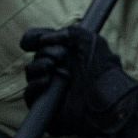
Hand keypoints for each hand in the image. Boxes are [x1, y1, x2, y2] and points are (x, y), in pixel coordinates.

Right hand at [20, 25, 137, 137]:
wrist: (107, 101)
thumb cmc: (103, 71)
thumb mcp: (92, 41)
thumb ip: (71, 32)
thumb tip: (44, 39)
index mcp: (68, 54)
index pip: (42, 43)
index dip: (34, 39)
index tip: (36, 39)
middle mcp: (59, 70)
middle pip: (36, 56)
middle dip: (44, 52)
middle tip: (60, 56)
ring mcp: (52, 88)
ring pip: (31, 73)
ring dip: (37, 67)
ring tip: (51, 67)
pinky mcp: (47, 106)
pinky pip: (29, 94)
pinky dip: (34, 85)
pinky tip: (46, 81)